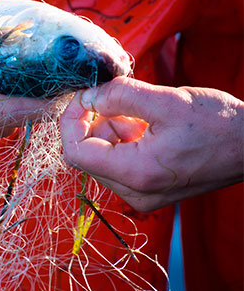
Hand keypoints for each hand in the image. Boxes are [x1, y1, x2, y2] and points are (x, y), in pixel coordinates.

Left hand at [60, 77, 243, 211]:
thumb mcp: (167, 101)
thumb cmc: (219, 124)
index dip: (71, 120)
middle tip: (114, 97)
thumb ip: (119, 96)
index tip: (83, 96)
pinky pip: (119, 162)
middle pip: (86, 155)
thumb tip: (87, 96)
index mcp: (136, 174)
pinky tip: (145, 123)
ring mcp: (142, 194)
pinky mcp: (149, 189)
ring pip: (102, 158)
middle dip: (92, 122)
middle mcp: (135, 193)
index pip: (75, 151)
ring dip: (109, 129)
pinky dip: (122, 139)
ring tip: (139, 111)